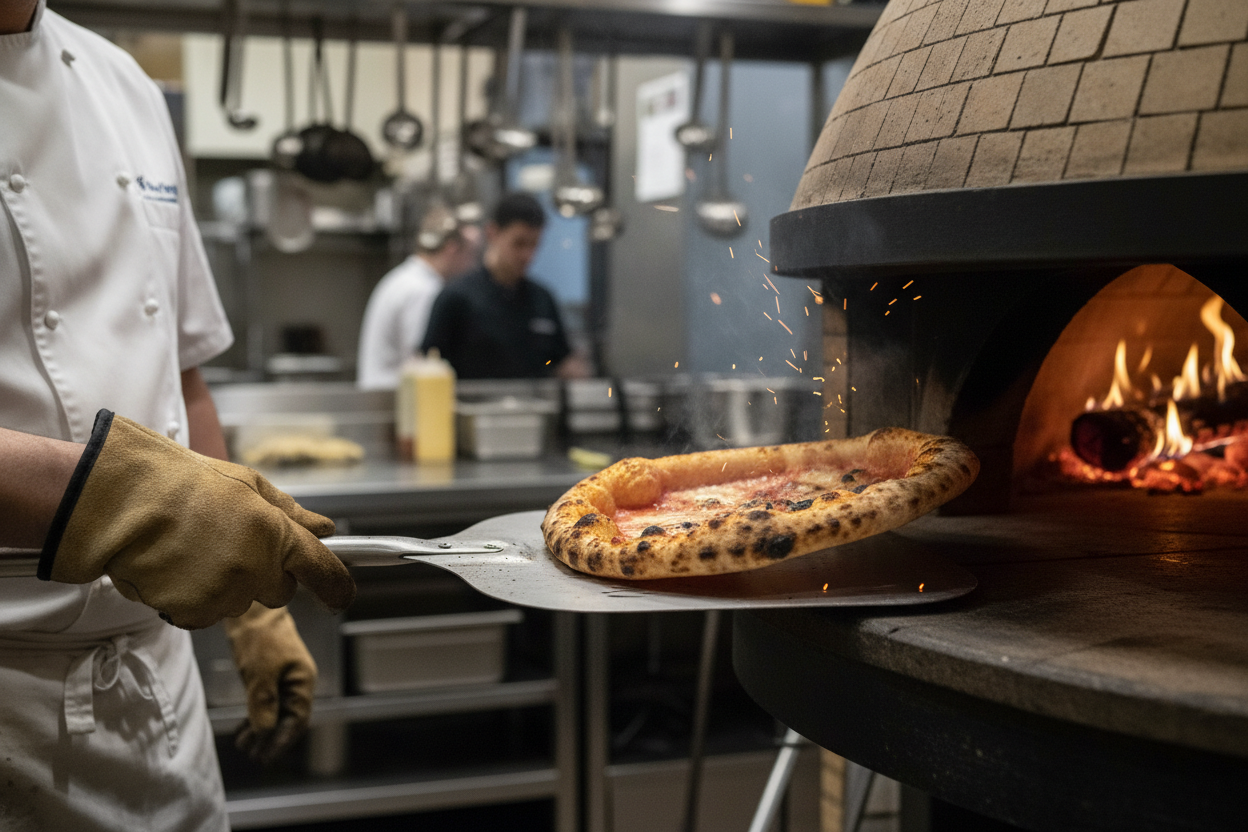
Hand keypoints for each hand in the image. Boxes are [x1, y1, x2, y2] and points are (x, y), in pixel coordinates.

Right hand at [38, 410, 355, 628]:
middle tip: (233, 544)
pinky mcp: (193, 613)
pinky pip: (207, 613)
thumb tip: (325, 528)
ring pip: (240, 601)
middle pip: (280, 591)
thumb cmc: (182, 484)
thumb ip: (290, 512)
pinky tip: (178, 568)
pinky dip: (196, 598)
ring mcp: (224, 594)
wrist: (120, 503)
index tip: (343, 595)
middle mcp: (255, 568)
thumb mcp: (246, 483)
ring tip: (195, 549)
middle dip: (266, 574)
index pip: (322, 569)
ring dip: (227, 584)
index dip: (336, 585)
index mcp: (276, 533)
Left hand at [225, 602, 316, 763]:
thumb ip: (264, 702)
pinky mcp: (269, 676)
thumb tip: (265, 731)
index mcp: (302, 681)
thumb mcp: (260, 671)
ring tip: (243, 745)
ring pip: (275, 712)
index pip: (297, 719)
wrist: (250, 609)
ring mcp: (283, 679)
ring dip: (260, 730)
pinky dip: (255, 717)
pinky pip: (266, 703)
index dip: (282, 740)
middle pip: (287, 718)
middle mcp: (296, 683)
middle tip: (252, 756)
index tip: (266, 757)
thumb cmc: (259, 636)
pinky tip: (243, 729)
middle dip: (270, 739)